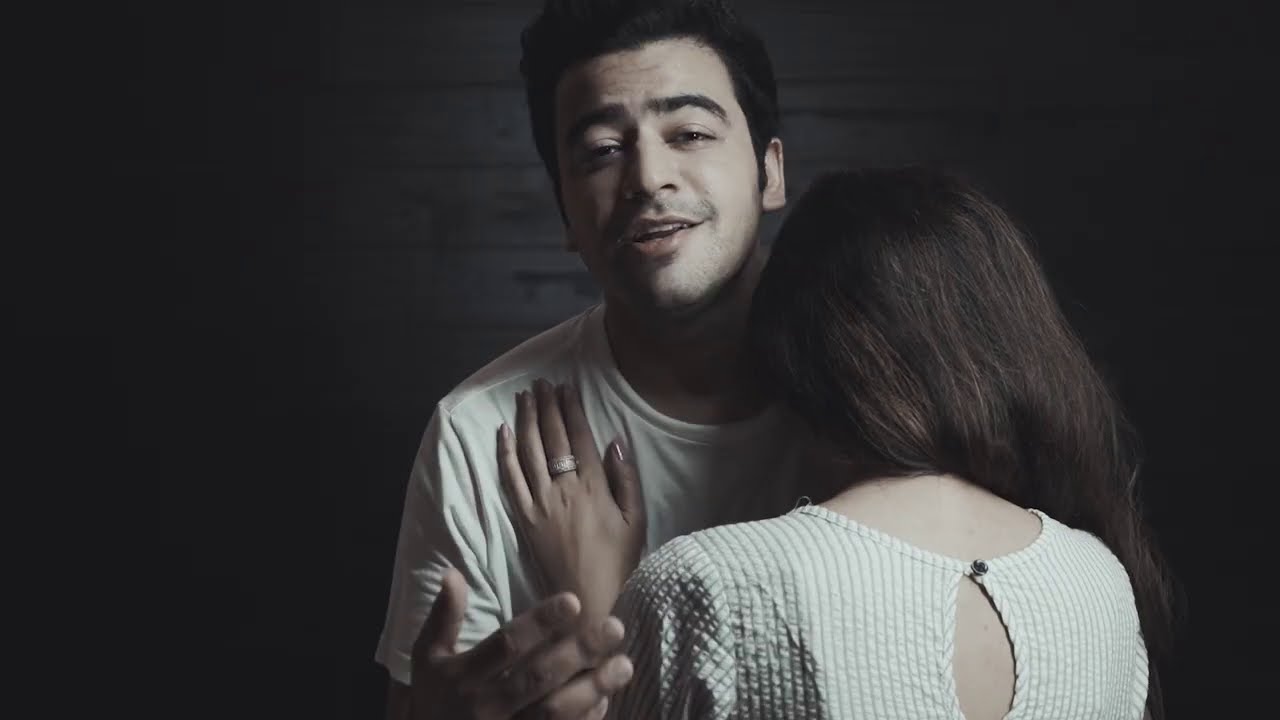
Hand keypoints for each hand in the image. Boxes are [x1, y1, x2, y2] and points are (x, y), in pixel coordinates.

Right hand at [408, 568, 633, 719]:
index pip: (507, 645)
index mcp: (465, 676)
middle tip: (615, 628)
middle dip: (579, 652)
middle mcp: (486, 706)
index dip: (540, 623)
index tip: (574, 601)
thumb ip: (444, 617)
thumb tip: (453, 573)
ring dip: (592, 689)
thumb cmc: (434, 699)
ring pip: (553, 712)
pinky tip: (606, 701)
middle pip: (538, 677)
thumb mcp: (428, 658)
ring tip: (624, 665)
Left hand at [499, 379, 645, 621]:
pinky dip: (505, 453)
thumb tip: (615, 441)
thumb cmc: (618, 560)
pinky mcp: (524, 517)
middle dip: (547, 407)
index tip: (566, 387)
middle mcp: (564, 488)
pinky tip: (503, 432)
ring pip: (529, 452)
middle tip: (542, 383)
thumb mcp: (636, 520)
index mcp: (594, 487)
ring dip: (526, 420)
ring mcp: (541, 502)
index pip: (579, 437)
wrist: (586, 597)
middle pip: (552, 438)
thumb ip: (626, 479)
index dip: (571, 409)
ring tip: (524, 396)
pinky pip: (511, 479)